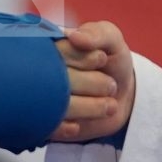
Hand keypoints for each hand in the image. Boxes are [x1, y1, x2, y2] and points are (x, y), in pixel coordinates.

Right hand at [53, 21, 135, 142]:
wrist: (121, 96)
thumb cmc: (112, 61)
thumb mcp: (111, 40)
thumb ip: (97, 33)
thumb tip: (74, 36)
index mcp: (51, 47)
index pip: (56, 50)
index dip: (81, 58)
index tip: (102, 59)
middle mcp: (40, 72)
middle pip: (55, 78)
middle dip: (89, 82)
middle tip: (111, 85)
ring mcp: (41, 97)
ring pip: (54, 104)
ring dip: (87, 106)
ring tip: (109, 105)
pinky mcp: (44, 121)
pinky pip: (46, 127)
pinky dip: (64, 128)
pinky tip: (78, 125)